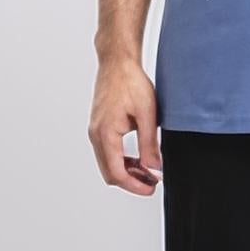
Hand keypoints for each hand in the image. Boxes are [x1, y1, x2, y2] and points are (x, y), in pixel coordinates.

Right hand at [88, 55, 162, 196]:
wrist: (117, 62)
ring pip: (107, 164)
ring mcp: (95, 131)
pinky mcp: (99, 126)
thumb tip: (154, 169)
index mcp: (106, 134)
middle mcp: (96, 134)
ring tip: (148, 171)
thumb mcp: (147, 114)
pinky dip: (121, 160)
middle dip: (131, 181)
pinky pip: (106, 152)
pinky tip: (138, 158)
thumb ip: (150, 145)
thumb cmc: (130, 82)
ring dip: (126, 171)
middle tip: (152, 181)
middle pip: (109, 173)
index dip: (135, 185)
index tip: (151, 188)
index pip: (117, 173)